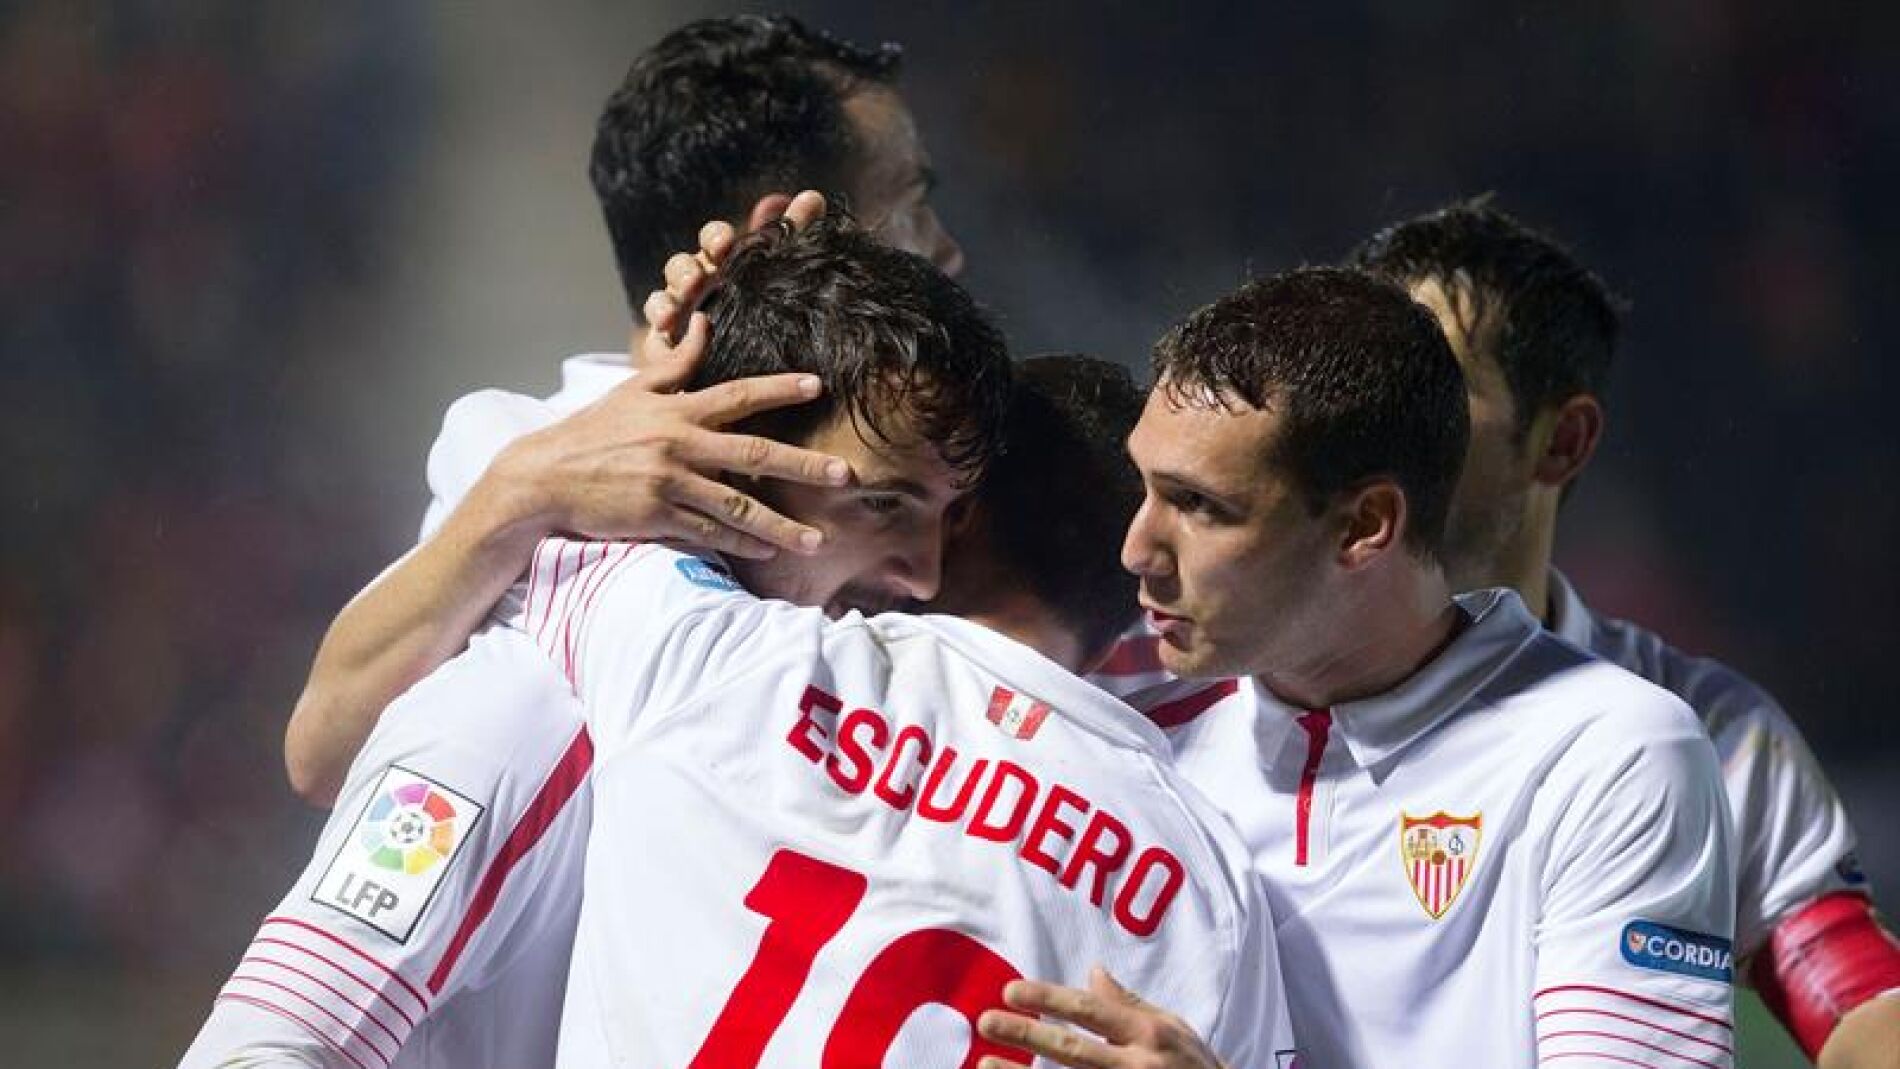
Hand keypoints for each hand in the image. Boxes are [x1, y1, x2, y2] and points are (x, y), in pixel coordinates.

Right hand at [489, 310, 848, 559]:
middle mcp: (679, 444)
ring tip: (818, 540)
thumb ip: (674, 364)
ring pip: (739, 507)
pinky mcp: (658, 518)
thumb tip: (703, 324)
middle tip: (845, 475)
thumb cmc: (592, 432)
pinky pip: (710, 534)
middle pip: (755, 455)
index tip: (818, 386)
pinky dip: (742, 545)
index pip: (738, 395)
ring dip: (782, 526)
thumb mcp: (631, 391)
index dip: (779, 389)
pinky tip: (770, 552)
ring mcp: (670, 484)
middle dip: (804, 465)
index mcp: (677, 410)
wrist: (544, 478)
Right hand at [640, 189, 830, 356]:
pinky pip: (658, 334)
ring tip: (681, 301)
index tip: (726, 242)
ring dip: (670, 295)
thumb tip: (812, 197)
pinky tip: (667, 326)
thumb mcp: (783, 273)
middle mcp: (699, 287)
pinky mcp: (669, 346)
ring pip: (664, 296)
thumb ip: (793, 234)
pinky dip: (659, 325)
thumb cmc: (766, 312)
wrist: (756, 374)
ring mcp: (681, 315)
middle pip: (682, 267)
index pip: (714, 241)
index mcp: (725, 266)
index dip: (716, 237)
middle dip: (687, 268)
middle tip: (699, 277)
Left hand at [976, 967, 1228, 1068]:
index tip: (1011, 991)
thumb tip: (1093, 973)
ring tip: (984, 1065)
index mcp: (1149, 1035)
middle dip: (1027, 1034)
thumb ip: (1130, 1005)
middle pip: (1072, 1050)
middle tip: (987, 1021)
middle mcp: (1138, 1066)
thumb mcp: (1173, 1030)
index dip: (1049, 999)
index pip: (1090, 1012)